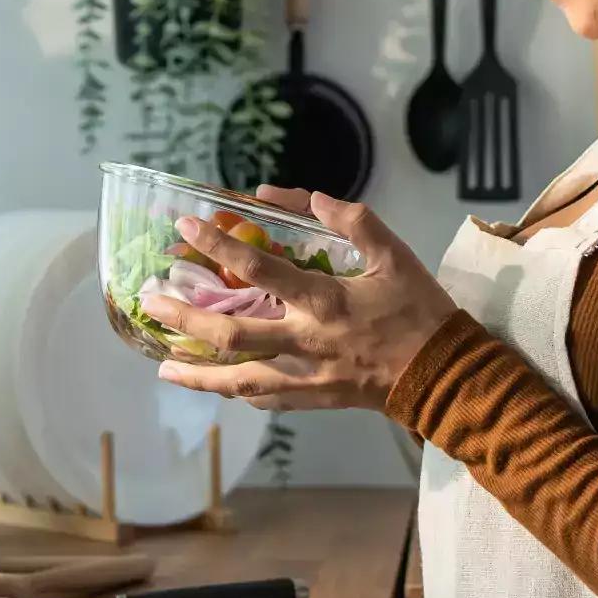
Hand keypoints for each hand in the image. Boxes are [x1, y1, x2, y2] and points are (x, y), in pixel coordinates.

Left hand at [139, 186, 456, 412]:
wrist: (446, 376)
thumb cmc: (420, 312)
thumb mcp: (394, 255)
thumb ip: (353, 222)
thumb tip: (309, 198)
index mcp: (323, 301)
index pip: (257, 269)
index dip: (218, 246)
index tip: (187, 228)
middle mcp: (305, 341)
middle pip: (230, 335)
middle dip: (184, 318)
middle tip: (151, 302)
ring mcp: (307, 376)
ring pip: (238, 381)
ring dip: (197, 373)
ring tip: (164, 365)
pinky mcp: (314, 399)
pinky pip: (266, 398)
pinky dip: (238, 391)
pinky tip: (219, 385)